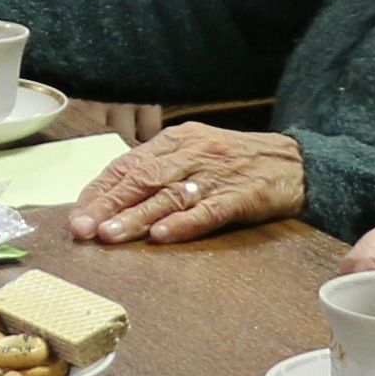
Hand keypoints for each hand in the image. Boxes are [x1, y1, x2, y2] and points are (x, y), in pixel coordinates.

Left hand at [72, 125, 303, 245]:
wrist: (297, 162)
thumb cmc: (237, 161)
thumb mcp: (195, 153)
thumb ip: (158, 170)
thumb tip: (111, 198)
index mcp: (177, 140)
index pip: (128, 164)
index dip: (100, 191)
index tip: (77, 214)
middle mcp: (193, 153)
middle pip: (143, 179)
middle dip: (109, 205)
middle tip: (83, 228)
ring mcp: (218, 174)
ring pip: (170, 196)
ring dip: (137, 217)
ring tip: (111, 236)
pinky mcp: (243, 196)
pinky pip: (209, 211)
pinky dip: (184, 223)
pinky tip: (162, 235)